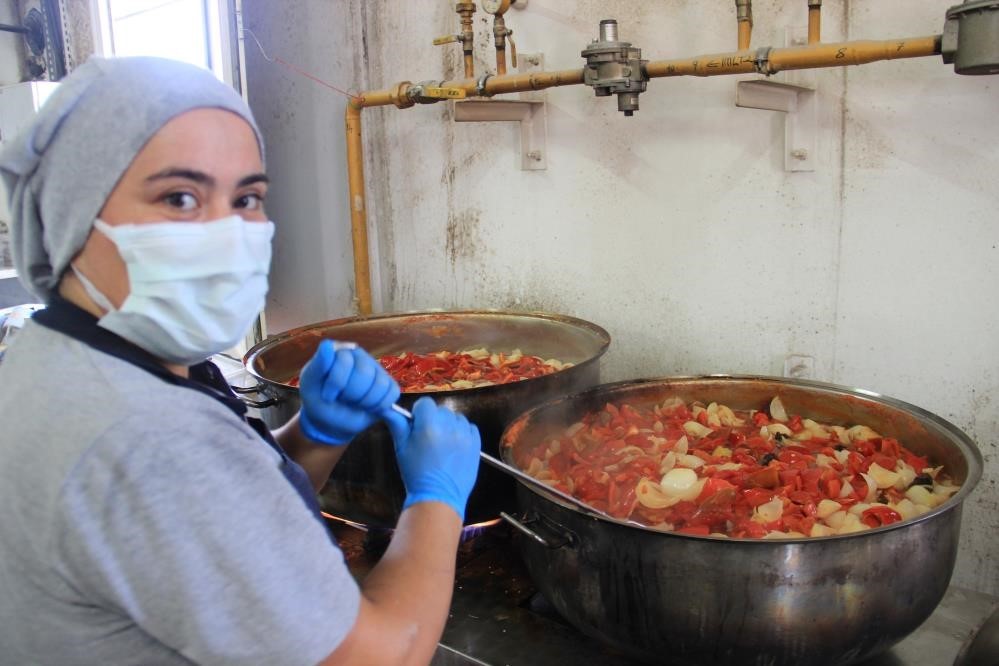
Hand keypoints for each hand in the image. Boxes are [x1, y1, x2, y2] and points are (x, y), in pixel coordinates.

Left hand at [297, 340, 400, 445]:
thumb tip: (326, 344)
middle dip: (351, 394)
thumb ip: (318, 364)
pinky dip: (379, 405)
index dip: (337, 383)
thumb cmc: (318, 399)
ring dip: (364, 402)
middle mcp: (359, 356)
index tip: (327, 395)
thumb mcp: (310, 384)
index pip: (345, 361)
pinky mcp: (388, 384)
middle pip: (365, 373)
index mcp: (339, 351)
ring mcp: (375, 369)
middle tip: (342, 400)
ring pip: (380, 384)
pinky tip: (367, 407)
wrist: (330, 419)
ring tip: (353, 404)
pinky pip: (392, 392)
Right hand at [384, 397, 480, 520]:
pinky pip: (469, 427)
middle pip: (441, 410)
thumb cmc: (416, 474)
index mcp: (428, 425)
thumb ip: (397, 425)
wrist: (438, 497)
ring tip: (442, 444)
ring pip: (456, 417)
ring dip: (449, 425)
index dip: (419, 413)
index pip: (425, 403)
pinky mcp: (476, 444)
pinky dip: (462, 433)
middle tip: (429, 439)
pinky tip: (453, 447)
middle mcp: (449, 426)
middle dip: (434, 420)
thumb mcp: (401, 448)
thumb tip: (388, 408)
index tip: (417, 426)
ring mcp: (464, 435)